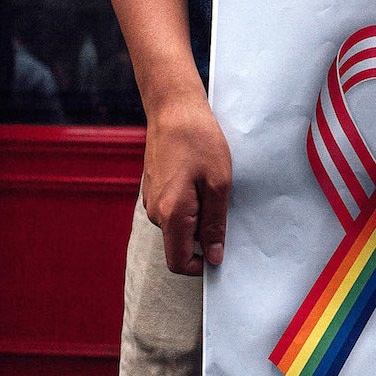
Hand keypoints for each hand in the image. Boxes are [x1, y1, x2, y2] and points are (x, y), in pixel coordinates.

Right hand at [142, 94, 230, 274]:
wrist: (173, 109)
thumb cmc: (199, 141)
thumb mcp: (219, 184)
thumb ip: (216, 224)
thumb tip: (215, 256)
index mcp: (171, 214)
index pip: (179, 262)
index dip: (201, 266)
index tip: (220, 252)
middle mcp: (155, 212)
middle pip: (180, 244)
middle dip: (204, 236)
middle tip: (224, 208)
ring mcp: (151, 200)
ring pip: (178, 227)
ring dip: (199, 218)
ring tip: (213, 188)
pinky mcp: (154, 190)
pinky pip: (174, 210)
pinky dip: (191, 205)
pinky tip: (201, 180)